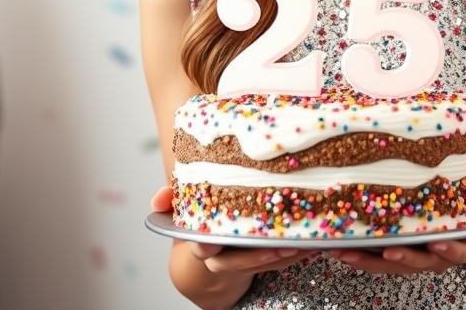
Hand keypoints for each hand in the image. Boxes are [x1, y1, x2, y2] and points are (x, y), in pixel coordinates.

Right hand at [149, 185, 321, 275]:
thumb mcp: (183, 209)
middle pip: (238, 260)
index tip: (222, 239)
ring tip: (302, 243)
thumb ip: (170, 200)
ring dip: (282, 255)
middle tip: (279, 243)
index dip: (213, 243)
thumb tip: (156, 199)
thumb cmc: (200, 223)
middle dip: (259, 254)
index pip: (202, 244)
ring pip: (262, 264)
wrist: (207, 261)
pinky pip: (277, 265)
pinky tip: (310, 243)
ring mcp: (239, 264)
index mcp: (199, 240)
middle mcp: (218, 258)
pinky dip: (293, 254)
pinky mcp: (259, 266)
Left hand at [328, 190, 465, 273]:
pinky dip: (361, 254)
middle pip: (417, 264)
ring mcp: (416, 256)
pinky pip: (378, 258)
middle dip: (399, 259)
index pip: (455, 253)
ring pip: (392, 265)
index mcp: (461, 245)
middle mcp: (437, 256)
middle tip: (384, 252)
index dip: (446, 249)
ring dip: (369, 261)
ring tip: (346, 253)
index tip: (435, 242)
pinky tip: (340, 247)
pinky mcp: (397, 251)